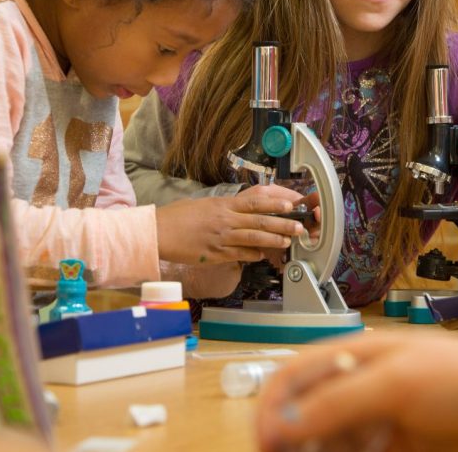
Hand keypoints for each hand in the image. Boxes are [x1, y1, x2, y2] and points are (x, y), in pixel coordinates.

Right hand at [155, 185, 304, 264]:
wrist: (158, 231)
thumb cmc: (178, 217)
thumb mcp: (204, 205)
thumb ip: (224, 208)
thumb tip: (240, 210)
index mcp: (223, 205)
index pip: (255, 201)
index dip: (275, 203)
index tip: (290, 204)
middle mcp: (225, 220)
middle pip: (260, 220)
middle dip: (282, 224)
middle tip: (299, 227)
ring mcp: (221, 238)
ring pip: (253, 238)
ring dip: (273, 240)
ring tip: (287, 242)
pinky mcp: (215, 253)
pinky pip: (239, 254)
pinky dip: (253, 255)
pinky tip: (262, 255)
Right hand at [256, 334, 457, 451]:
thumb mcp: (395, 382)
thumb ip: (335, 402)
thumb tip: (281, 425)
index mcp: (358, 355)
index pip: (295, 376)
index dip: (272, 406)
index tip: (264, 442)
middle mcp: (365, 387)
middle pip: (306, 415)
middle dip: (289, 439)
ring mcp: (382, 424)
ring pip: (329, 444)